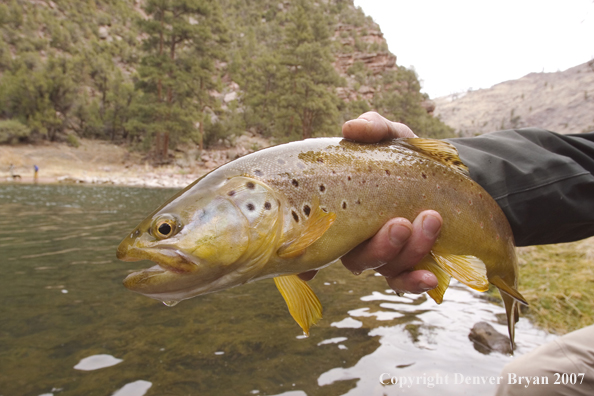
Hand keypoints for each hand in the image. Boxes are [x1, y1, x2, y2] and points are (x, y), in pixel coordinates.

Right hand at [299, 112, 439, 293]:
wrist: (447, 169)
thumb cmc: (405, 155)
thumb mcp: (390, 136)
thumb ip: (372, 128)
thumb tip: (351, 128)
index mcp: (342, 212)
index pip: (317, 238)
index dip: (307, 260)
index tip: (308, 271)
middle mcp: (357, 239)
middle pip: (356, 260)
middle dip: (380, 246)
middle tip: (400, 223)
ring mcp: (384, 253)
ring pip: (385, 268)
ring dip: (408, 250)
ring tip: (431, 219)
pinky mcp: (411, 262)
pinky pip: (407, 281)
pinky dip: (415, 281)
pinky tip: (428, 277)